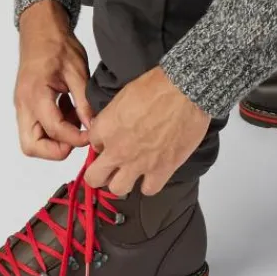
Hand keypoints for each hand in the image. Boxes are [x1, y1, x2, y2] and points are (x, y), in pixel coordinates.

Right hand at [13, 0, 94, 160]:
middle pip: (31, 145)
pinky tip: (71, 112)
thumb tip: (93, 126)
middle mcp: (24, 104)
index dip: (76, 138)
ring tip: (76, 121)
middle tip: (78, 138)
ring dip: (54, 139)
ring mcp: (23, 105)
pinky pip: (37, 127)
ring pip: (31, 140)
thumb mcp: (77, 71)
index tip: (93, 135)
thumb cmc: (57, 44)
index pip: (54, 130)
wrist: (40, 28)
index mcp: (35, 94)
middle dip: (56, 150)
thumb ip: (84, 101)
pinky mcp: (27, 104)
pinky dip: (53, 128)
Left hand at [83, 66, 210, 195]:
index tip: (110, 140)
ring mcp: (138, 163)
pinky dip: (150, 184)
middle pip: (94, 177)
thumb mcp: (124, 94)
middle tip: (110, 167)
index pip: (92, 144)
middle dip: (100, 173)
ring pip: (117, 189)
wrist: (184, 92)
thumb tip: (112, 123)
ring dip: (122, 182)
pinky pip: (148, 190)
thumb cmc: (157, 86)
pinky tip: (153, 174)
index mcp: (106, 128)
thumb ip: (112, 115)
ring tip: (131, 172)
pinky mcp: (161, 170)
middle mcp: (117, 149)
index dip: (102, 143)